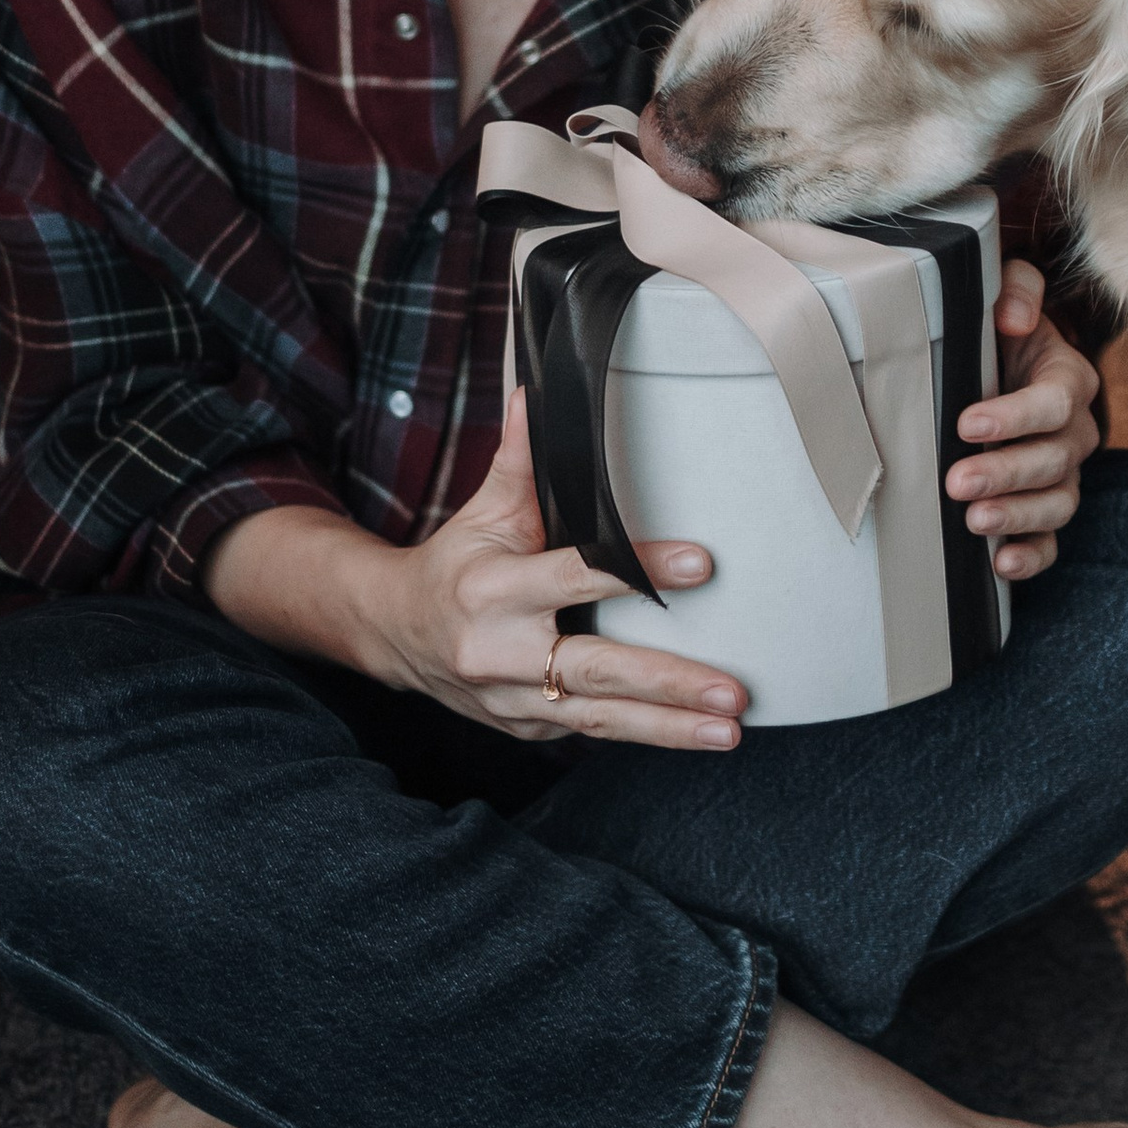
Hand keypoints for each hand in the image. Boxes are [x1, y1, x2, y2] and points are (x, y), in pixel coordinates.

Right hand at [206, 400, 748, 750]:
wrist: (395, 634)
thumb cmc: (454, 564)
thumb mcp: (483, 510)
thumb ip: (519, 460)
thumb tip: (537, 392)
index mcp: (492, 589)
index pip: (577, 574)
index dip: (639, 569)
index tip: (702, 566)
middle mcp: (501, 652)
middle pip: (595, 670)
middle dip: (668, 683)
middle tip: (731, 692)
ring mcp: (512, 700)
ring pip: (599, 718)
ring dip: (668, 729)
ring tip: (727, 730)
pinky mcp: (526, 729)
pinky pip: (589, 731)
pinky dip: (641, 735)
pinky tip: (692, 734)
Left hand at [945, 258, 1100, 583]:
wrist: (1007, 367)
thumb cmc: (1000, 332)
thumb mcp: (1009, 294)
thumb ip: (1016, 289)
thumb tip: (1014, 318)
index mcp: (1068, 379)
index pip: (1054, 401)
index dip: (1015, 415)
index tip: (967, 422)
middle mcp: (1075, 430)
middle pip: (1054, 459)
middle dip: (1006, 472)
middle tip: (958, 481)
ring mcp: (1065, 474)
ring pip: (1058, 503)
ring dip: (1018, 516)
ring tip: (975, 521)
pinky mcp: (1048, 506)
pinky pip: (1053, 540)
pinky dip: (1032, 556)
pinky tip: (1001, 564)